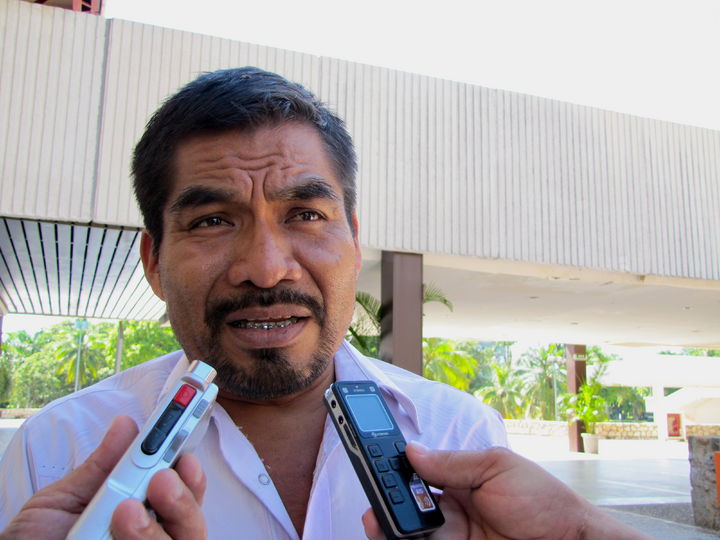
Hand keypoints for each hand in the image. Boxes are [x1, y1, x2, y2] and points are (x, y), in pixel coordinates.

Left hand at [0, 415, 206, 539]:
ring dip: (155, 529)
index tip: (184, 454)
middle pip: (192, 524)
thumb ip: (100, 467)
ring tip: (125, 510)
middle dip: (183, 498)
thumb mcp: (64, 499)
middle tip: (161, 479)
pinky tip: (116, 533)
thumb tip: (127, 425)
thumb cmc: (35, 539)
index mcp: (144, 512)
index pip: (184, 492)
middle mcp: (152, 538)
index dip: (191, 474)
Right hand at [362, 443, 650, 539]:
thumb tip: (412, 451)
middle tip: (377, 505)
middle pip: (406, 507)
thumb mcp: (498, 468)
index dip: (393, 470)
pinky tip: (394, 536)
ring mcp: (454, 538)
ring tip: (380, 524)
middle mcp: (452, 511)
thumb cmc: (545, 502)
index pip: (416, 475)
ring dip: (391, 527)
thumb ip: (453, 463)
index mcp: (460, 481)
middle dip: (387, 503)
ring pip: (410, 534)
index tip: (372, 464)